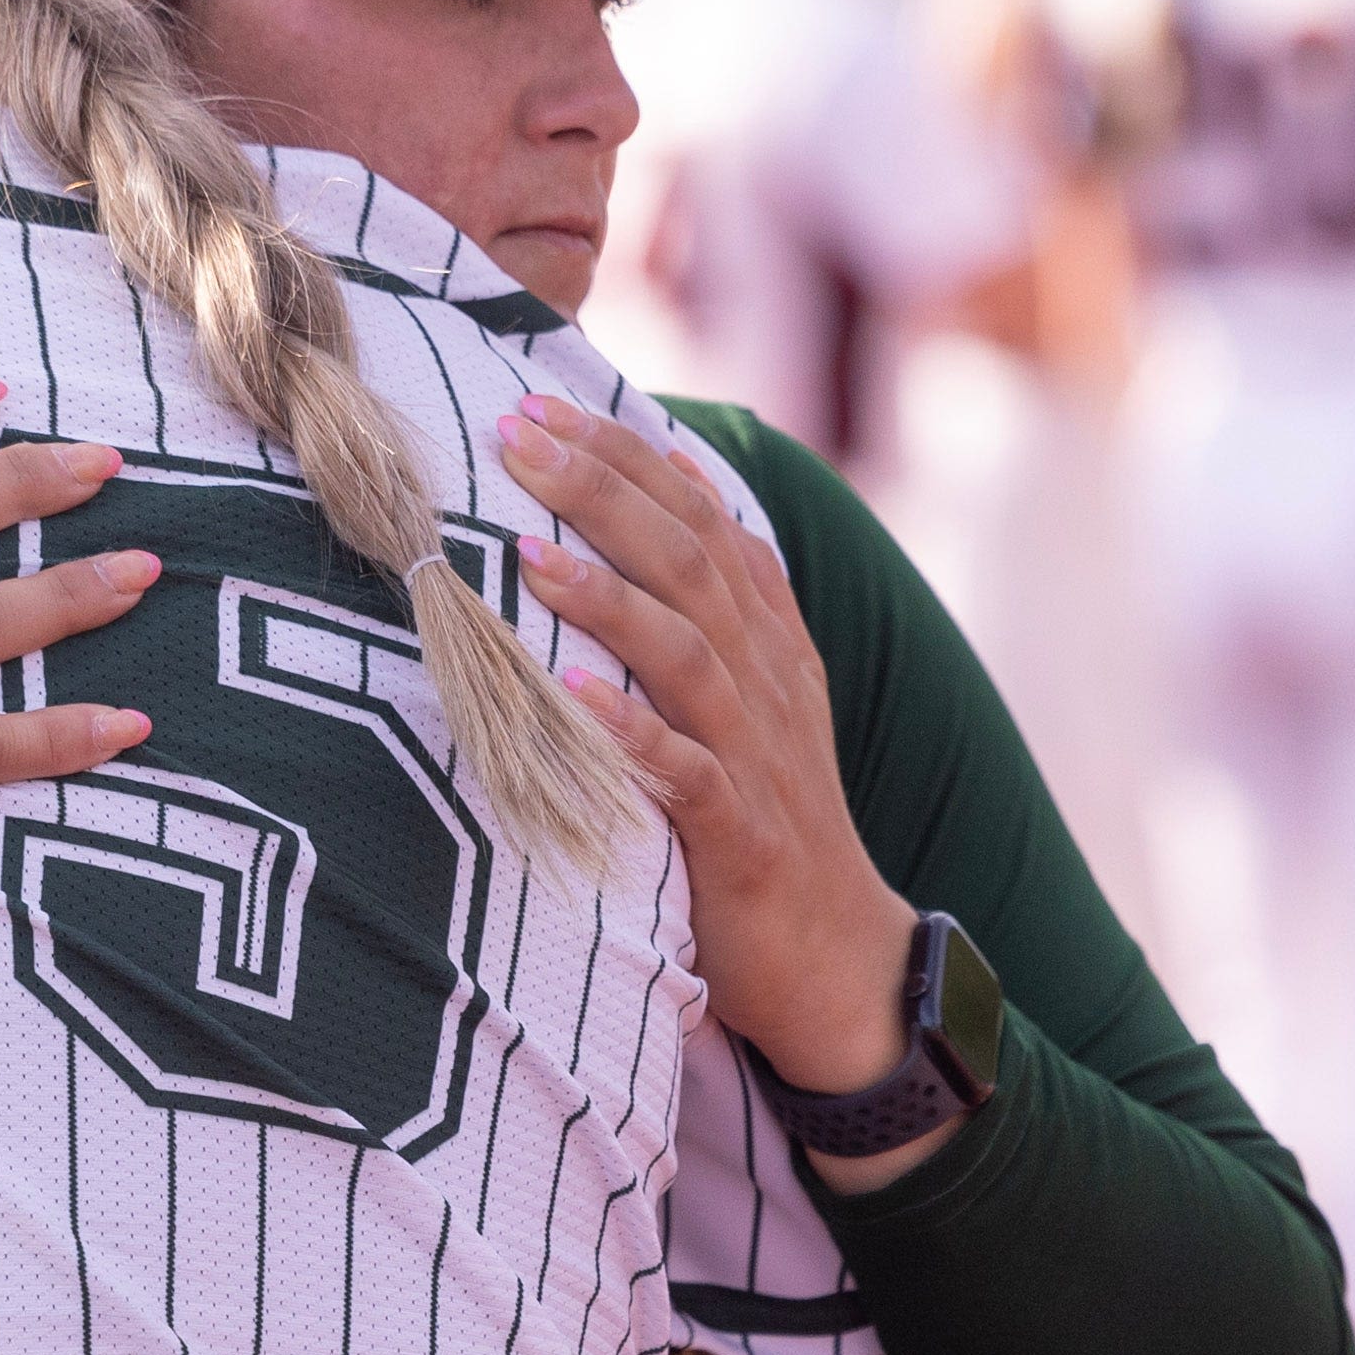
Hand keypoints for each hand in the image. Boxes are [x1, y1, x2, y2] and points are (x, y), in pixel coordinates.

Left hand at [494, 396, 929, 1104]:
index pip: (701, 515)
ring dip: (610, 599)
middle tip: (518, 435)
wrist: (836, 952)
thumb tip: (649, 488)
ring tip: (530, 551)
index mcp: (766, 637)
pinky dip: (634, 734)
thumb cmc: (763, 812)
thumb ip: (707, 599)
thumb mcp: (749, 692)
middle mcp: (767, 679)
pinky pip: (688, 775)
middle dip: (604, 490)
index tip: (543, 402)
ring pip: (690, 654)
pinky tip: (576, 699)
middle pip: (691, 561)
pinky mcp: (741, 837)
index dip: (626, 455)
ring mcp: (757, 755)